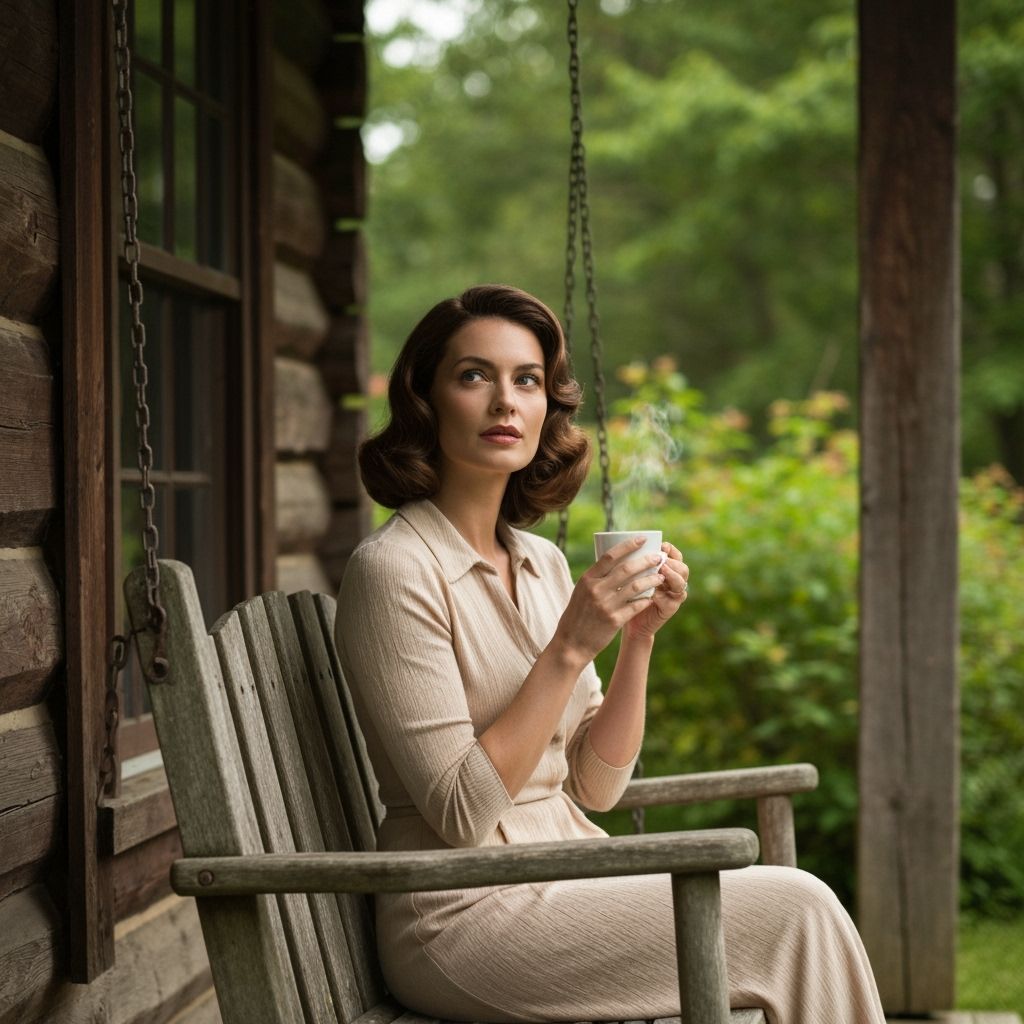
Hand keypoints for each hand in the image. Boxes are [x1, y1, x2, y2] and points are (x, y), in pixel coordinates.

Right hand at [554, 536, 667, 664]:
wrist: (571, 644)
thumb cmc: (577, 615)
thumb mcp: (581, 592)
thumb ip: (596, 579)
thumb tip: (616, 563)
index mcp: (587, 579)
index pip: (610, 556)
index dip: (628, 545)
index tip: (642, 539)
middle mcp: (596, 589)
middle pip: (626, 569)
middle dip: (646, 560)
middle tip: (658, 557)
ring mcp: (606, 605)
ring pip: (635, 586)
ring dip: (651, 579)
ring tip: (660, 576)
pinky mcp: (614, 620)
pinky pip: (636, 605)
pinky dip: (646, 600)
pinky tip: (652, 597)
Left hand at [623, 542, 688, 641]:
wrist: (625, 620)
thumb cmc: (624, 594)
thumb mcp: (626, 575)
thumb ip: (629, 562)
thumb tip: (617, 539)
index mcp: (665, 569)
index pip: (675, 555)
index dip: (671, 549)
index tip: (662, 544)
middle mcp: (672, 581)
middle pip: (682, 567)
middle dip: (673, 561)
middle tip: (662, 559)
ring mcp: (673, 596)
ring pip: (681, 582)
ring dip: (673, 575)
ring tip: (662, 570)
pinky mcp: (669, 609)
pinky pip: (672, 600)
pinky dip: (664, 595)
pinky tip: (655, 593)